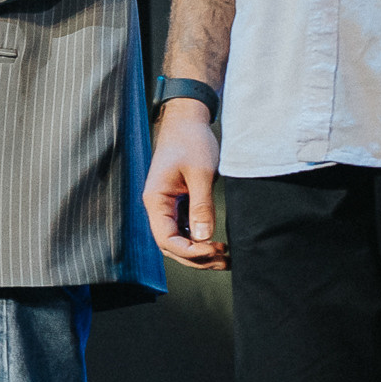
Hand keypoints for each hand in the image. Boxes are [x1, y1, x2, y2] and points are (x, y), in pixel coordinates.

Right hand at [144, 99, 227, 269]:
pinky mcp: (178, 202)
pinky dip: (199, 239)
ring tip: (224, 257)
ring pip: (178, 239)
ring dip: (198, 252)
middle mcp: (158, 207)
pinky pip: (185, 228)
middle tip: (223, 260)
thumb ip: (201, 206)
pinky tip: (215, 242)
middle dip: (195, 257)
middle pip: (171, 245)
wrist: (187, 121)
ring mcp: (167, 206)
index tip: (212, 250)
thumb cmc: (191, 142)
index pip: (166, 238)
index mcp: (156, 200)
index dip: (188, 251)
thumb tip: (203, 237)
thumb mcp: (200, 174)